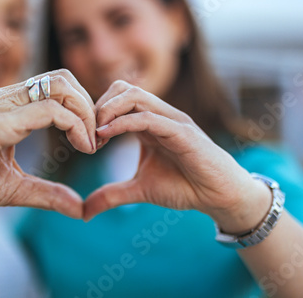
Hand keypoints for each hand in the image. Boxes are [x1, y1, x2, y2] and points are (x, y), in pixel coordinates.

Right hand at [0, 70, 96, 231]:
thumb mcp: (14, 188)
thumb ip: (48, 194)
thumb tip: (79, 208)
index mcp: (9, 107)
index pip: (57, 88)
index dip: (82, 109)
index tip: (91, 141)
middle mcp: (7, 98)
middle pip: (64, 78)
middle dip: (89, 105)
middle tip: (96, 138)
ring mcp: (2, 106)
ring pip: (61, 87)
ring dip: (86, 112)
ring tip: (91, 143)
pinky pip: (49, 110)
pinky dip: (74, 124)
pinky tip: (81, 147)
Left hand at [85, 81, 270, 231]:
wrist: (218, 196)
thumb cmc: (184, 186)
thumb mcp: (139, 190)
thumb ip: (112, 195)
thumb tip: (85, 213)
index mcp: (148, 123)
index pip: (117, 97)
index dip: (96, 113)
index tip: (84, 138)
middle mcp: (159, 115)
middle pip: (122, 88)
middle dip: (99, 106)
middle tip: (88, 133)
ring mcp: (171, 120)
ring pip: (134, 95)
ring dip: (108, 110)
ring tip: (96, 133)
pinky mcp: (182, 132)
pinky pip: (148, 117)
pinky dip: (123, 122)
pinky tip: (105, 135)